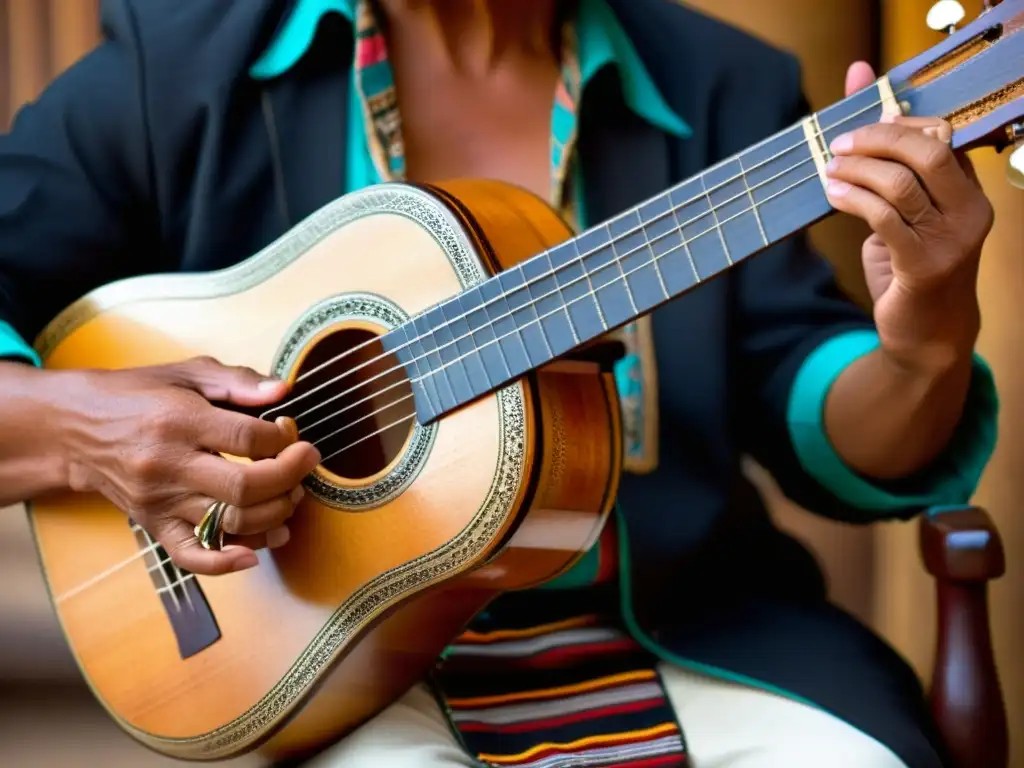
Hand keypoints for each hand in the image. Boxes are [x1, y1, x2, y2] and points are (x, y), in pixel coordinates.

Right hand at [58, 356, 320, 575]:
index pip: (249, 439)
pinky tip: (254, 552)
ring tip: (289, 496)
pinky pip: (192, 556)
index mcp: (180, 420)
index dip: (286, 440)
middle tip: (305, 465)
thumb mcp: (187, 372)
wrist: (75, 427)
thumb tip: (283, 390)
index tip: (294, 435)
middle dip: (290, 479)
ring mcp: (160, 501)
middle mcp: (168, 464)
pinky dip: (227, 563)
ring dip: (275, 515)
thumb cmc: (139, 395)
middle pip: (245, 487)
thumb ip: (239, 381)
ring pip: (230, 524)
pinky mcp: (152, 525)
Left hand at [824, 62, 993, 372]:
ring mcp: (951, 239)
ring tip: (828, 168)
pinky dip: (853, 199)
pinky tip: (832, 193)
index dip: (903, 121)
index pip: (944, 136)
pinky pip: (884, 218)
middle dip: (878, 138)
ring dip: (857, 169)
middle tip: (839, 143)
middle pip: (928, 151)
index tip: (865, 119)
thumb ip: (886, 169)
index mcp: (970, 192)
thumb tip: (860, 90)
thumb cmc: (911, 268)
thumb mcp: (900, 216)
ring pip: (901, 183)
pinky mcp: (925, 265)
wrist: (927, 335)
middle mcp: (969, 211)